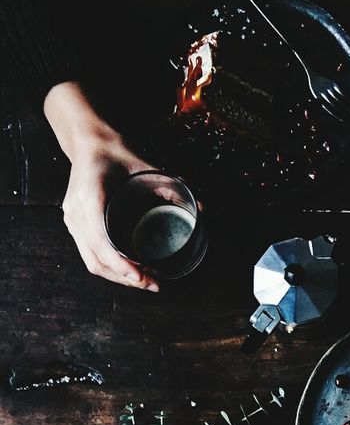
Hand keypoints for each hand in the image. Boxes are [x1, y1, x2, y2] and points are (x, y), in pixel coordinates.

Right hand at [61, 133, 157, 290]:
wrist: (88, 140)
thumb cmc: (113, 149)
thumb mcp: (142, 162)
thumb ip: (171, 184)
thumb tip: (202, 206)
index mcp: (89, 197)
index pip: (101, 241)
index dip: (121, 264)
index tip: (142, 277)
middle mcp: (76, 213)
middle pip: (97, 259)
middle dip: (126, 278)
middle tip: (155, 284)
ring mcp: (73, 220)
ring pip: (92, 262)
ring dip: (118, 278)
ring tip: (147, 282)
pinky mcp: (76, 224)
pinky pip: (90, 254)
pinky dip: (111, 268)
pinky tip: (132, 272)